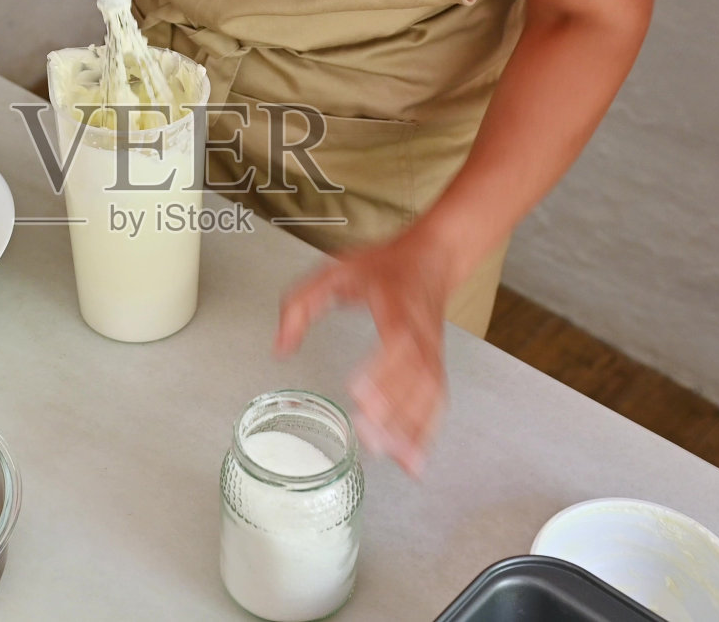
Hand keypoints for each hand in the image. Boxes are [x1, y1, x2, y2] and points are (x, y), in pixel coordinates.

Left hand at [277, 223, 461, 476]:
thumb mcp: (335, 270)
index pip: (396, 339)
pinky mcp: (436, 366)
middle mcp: (419, 333)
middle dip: (394, 410)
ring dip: (412, 429)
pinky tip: (413, 460)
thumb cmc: (385, 265)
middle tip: (368, 436)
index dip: (382, 368)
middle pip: (416, 376)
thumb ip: (301, 305)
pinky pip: (437, 403)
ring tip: (391, 457)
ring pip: (429, 395)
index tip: (358, 392)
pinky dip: (427, 433)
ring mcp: (432, 352)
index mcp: (395, 306)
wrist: (433, 257)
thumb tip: (281, 346)